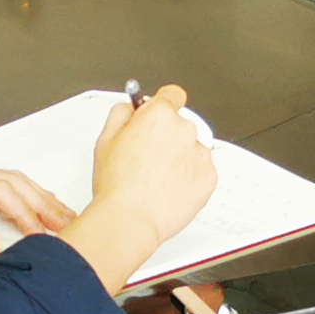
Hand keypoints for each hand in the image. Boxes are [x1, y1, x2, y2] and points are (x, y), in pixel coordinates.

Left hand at [0, 160, 75, 260]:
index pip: (4, 194)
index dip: (29, 215)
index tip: (46, 236)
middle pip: (15, 182)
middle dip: (45, 203)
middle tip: (71, 225)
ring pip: (10, 179)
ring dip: (37, 197)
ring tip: (61, 217)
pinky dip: (21, 194)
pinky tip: (31, 206)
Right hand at [63, 85, 216, 298]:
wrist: (130, 219)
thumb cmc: (117, 185)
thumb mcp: (105, 140)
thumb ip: (121, 114)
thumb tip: (131, 107)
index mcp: (159, 116)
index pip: (172, 94)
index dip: (162, 104)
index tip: (159, 112)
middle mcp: (184, 130)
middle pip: (179, 125)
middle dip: (167, 137)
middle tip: (147, 158)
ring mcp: (200, 154)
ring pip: (191, 149)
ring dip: (180, 158)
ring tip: (157, 179)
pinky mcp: (209, 177)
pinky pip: (201, 171)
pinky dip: (189, 178)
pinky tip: (169, 189)